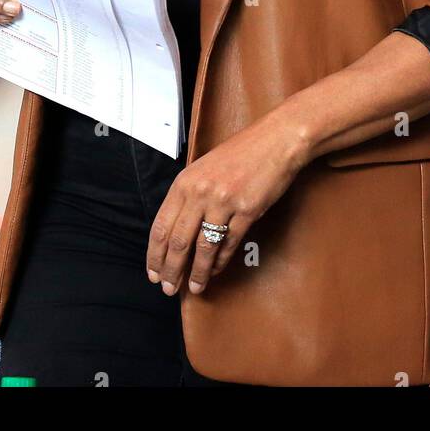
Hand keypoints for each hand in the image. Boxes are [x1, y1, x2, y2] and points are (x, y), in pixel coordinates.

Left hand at [146, 109, 310, 296]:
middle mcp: (201, 192)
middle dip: (172, 270)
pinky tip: (215, 271)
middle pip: (179, 242)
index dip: (155, 254)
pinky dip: (220, 261)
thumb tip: (176, 230)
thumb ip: (189, 194)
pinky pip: (229, 244)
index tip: (154, 273)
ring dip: (197, 272)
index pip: (161, 226)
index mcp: (185, 181)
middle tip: (169, 288)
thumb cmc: (241, 153)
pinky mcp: (247, 211)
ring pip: (204, 248)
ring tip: (194, 288)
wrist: (276, 141)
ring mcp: (224, 202)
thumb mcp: (204, 168)